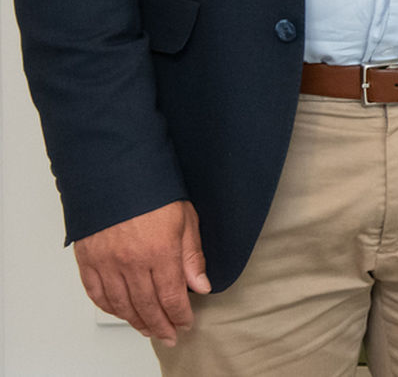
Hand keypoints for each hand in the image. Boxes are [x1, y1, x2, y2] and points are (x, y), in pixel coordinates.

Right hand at [72, 200, 208, 343]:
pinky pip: (96, 293)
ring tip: (148, 329)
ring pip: (121, 304)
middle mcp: (131, 262)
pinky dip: (109, 307)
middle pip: (146, 306)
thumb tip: (201, 286)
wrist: (114, 171)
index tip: (186, 323)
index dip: (180, 315)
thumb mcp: (186, 219)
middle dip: (160, 325)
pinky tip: (121, 312)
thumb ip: (192, 256)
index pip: (172, 296)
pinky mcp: (87, 259)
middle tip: (169, 335)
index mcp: (160, 252)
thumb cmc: (153, 190)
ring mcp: (106, 262)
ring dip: (136, 321)